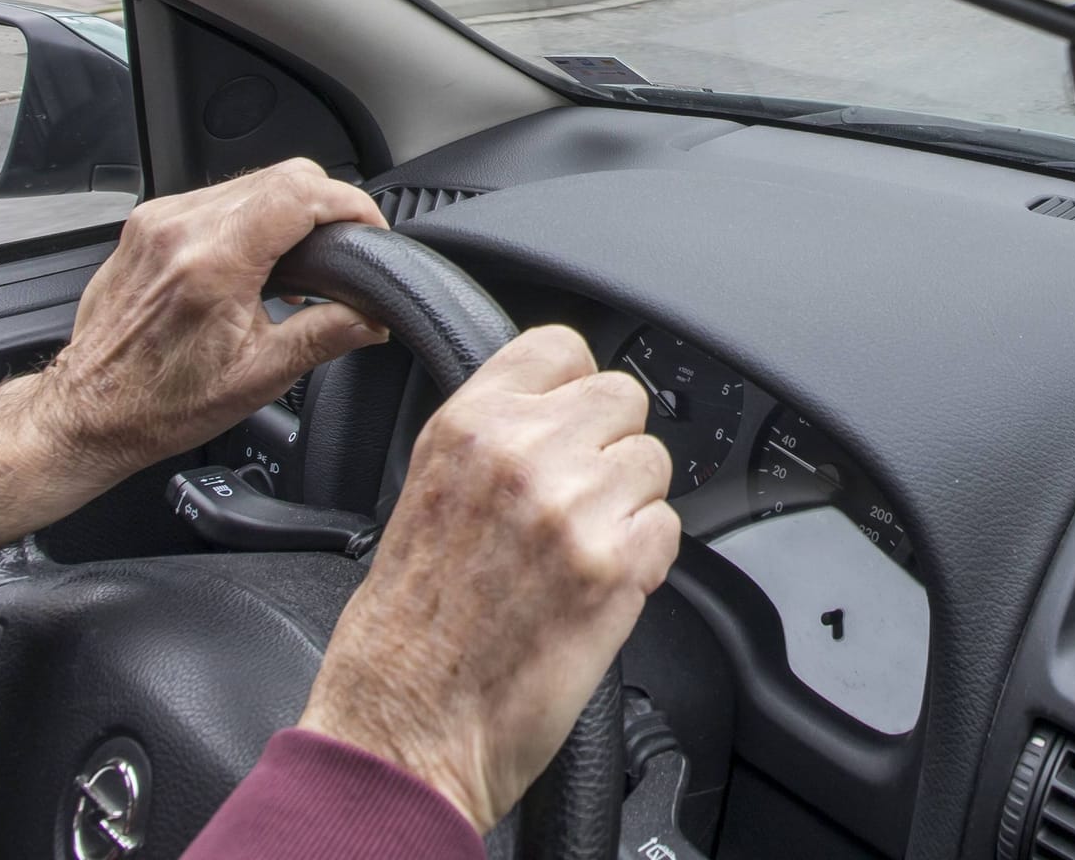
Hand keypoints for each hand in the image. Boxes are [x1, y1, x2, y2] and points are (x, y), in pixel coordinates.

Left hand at [0, 159, 389, 552]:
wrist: (89, 411)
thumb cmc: (160, 402)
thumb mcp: (260, 376)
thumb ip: (327, 335)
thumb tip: (374, 316)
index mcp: (212, 263)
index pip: (301, 193)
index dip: (352, 205)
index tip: (371, 229)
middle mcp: (180, 229)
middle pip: (283, 175)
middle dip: (329, 204)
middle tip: (348, 246)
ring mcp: (159, 220)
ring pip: (253, 179)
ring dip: (293, 206)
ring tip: (307, 255)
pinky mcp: (148, 224)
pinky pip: (220, 195)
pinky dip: (255, 213)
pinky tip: (262, 255)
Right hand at [297, 325, 678, 833]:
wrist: (406, 727)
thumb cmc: (407, 628)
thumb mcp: (424, 489)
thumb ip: (490, 438)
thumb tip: (556, 410)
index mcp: (468, 425)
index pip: (562, 346)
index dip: (576, 385)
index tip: (573, 417)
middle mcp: (521, 453)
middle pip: (624, 395)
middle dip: (612, 445)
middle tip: (582, 496)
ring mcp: (572, 507)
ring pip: (653, 462)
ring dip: (631, 504)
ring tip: (581, 549)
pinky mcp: (614, 567)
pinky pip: (668, 527)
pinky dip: (646, 559)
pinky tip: (597, 586)